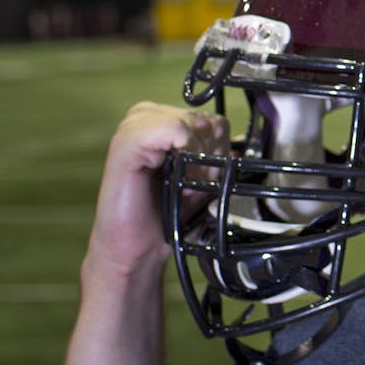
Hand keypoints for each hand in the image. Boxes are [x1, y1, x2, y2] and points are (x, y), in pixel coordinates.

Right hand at [84, 101, 229, 281]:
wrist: (135, 247)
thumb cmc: (164, 215)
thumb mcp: (200, 182)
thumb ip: (216, 158)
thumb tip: (237, 150)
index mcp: (164, 123)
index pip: (214, 121)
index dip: (218, 153)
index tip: (205, 182)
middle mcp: (149, 117)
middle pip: (206, 121)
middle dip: (209, 159)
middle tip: (193, 187)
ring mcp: (135, 125)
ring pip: (193, 123)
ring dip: (197, 162)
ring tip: (183, 187)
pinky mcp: (127, 139)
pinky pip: (175, 128)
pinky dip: (186, 157)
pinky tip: (176, 182)